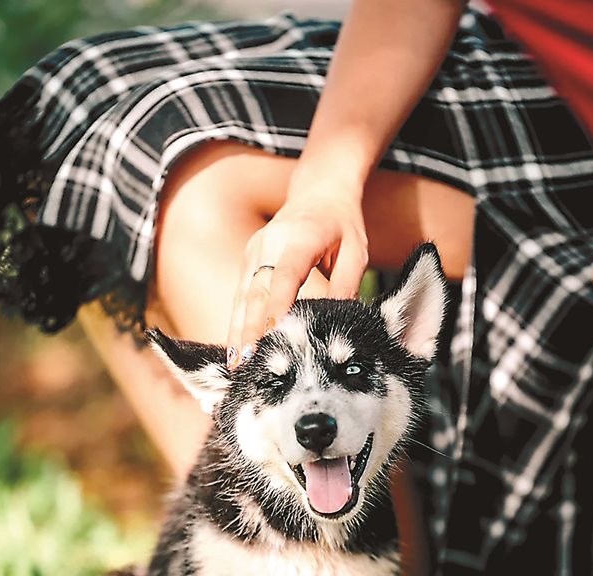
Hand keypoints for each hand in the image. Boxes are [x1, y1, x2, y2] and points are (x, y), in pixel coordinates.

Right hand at [226, 188, 367, 365]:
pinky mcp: (248, 262)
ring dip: (237, 331)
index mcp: (300, 237)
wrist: (319, 193)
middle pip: (256, 291)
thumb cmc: (342, 225)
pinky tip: (236, 351)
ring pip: (242, 297)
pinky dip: (237, 324)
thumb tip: (336, 321)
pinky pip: (240, 297)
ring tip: (236, 365)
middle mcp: (269, 243)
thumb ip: (346, 284)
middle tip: (248, 362)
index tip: (271, 335)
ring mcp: (253, 252)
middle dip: (249, 329)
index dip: (277, 306)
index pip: (285, 275)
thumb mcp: (356, 251)